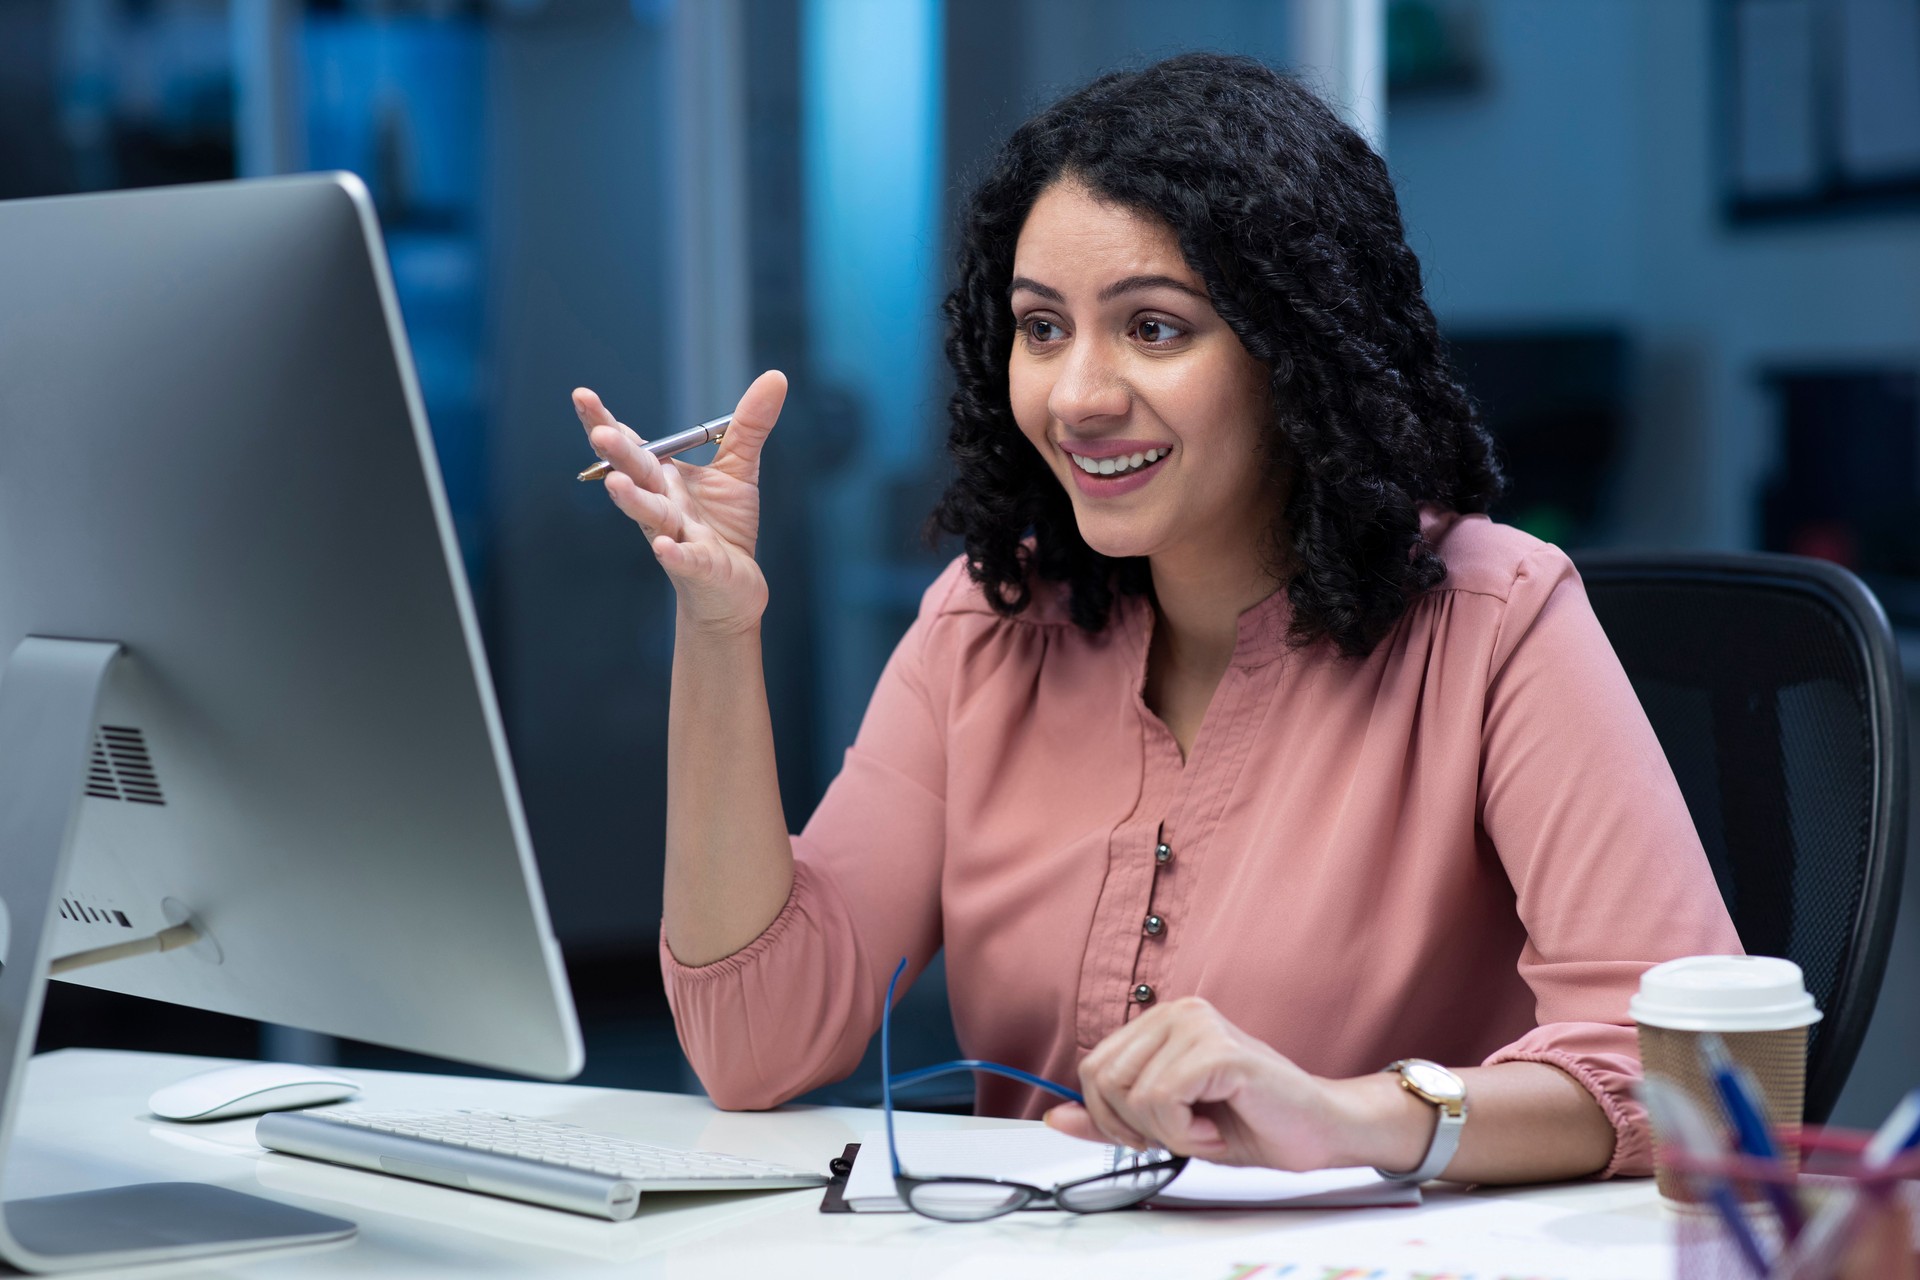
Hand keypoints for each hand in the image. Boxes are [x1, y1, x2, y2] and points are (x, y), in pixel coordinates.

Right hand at [575, 371, 787, 634]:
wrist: (733, 588)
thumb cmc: (725, 528)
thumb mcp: (739, 469)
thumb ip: (750, 424)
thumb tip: (775, 377)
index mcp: (664, 479)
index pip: (631, 447)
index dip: (605, 424)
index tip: (583, 397)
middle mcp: (662, 505)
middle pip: (635, 476)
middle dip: (617, 456)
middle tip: (599, 433)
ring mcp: (675, 536)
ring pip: (651, 516)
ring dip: (633, 500)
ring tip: (615, 484)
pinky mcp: (696, 567)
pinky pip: (684, 559)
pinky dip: (674, 553)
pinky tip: (665, 548)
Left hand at [1044, 997, 1397, 1170]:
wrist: (1319, 1129)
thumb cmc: (1251, 1122)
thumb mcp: (1167, 1125)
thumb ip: (1111, 1119)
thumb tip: (1056, 1117)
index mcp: (1160, 1022)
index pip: (1092, 1068)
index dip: (1110, 1117)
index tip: (1151, 1133)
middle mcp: (1177, 1012)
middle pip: (1102, 1080)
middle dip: (1135, 1127)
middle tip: (1182, 1133)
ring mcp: (1198, 1025)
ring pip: (1133, 1094)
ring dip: (1168, 1133)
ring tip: (1206, 1128)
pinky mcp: (1219, 1050)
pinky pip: (1164, 1100)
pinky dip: (1186, 1133)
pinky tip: (1218, 1128)